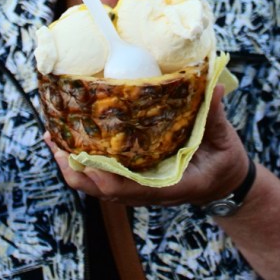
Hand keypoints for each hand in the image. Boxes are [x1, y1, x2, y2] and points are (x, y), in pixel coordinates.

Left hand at [44, 85, 248, 207]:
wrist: (226, 183)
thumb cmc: (224, 163)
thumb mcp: (224, 141)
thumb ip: (215, 115)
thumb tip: (215, 88)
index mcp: (169, 185)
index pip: (130, 190)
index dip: (104, 176)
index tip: (84, 156)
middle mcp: (148, 191)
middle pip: (102, 190)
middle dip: (75, 168)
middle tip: (55, 139)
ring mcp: (139, 189)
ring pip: (97, 186)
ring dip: (73, 165)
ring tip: (54, 138)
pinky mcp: (135, 181)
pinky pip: (103, 177)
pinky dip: (84, 162)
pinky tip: (72, 142)